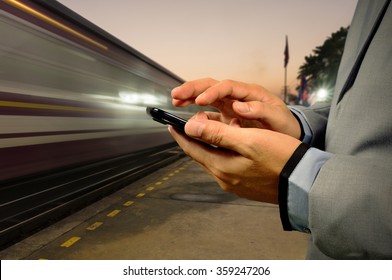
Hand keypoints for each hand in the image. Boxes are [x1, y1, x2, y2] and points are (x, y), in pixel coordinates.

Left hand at [168, 112, 301, 203]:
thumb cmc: (280, 158)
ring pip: (214, 159)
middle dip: (195, 137)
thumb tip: (190, 127)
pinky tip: (233, 144)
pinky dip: (224, 151)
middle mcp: (224, 179)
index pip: (192, 149)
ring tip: (214, 127)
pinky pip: (227, 165)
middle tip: (192, 122)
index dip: (180, 134)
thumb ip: (217, 134)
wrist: (304, 183)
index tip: (171, 123)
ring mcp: (235, 184)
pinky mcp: (246, 185)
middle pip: (202, 154)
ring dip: (211, 143)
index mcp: (221, 167)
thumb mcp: (248, 140)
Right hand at [172, 78, 301, 138]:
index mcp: (250, 93)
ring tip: (176, 100)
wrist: (288, 136)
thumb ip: (260, 111)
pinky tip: (188, 119)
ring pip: (207, 97)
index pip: (227, 87)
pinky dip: (197, 114)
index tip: (199, 101)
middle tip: (176, 94)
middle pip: (212, 86)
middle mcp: (237, 97)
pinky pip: (209, 113)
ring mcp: (230, 106)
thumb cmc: (284, 126)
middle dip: (193, 89)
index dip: (212, 92)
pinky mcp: (227, 118)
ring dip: (190, 97)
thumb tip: (238, 107)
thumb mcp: (278, 118)